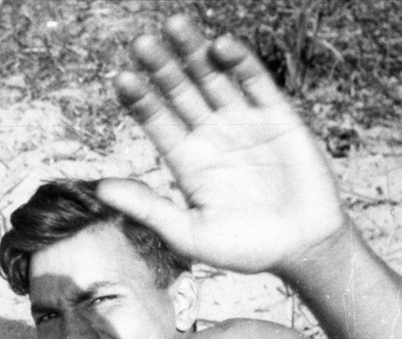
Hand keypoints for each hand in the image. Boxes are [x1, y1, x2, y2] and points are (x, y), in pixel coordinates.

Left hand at [98, 15, 344, 274]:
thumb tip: (99, 189)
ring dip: (194, 53)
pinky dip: (239, 62)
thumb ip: (148, 209)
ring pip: (213, 79)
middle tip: (142, 42)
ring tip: (175, 26)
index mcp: (187, 161)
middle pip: (180, 91)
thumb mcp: (189, 234)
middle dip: (162, 67)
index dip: (139, 99)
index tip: (121, 78)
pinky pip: (255, 82)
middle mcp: (211, 136)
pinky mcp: (277, 117)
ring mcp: (243, 123)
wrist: (302, 249)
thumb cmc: (245, 249)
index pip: (156, 121)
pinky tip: (220, 46)